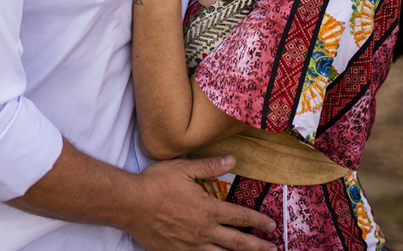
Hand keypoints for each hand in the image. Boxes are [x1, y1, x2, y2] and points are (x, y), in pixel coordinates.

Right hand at [124, 155, 276, 250]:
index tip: (271, 225)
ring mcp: (191, 245)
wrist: (130, 204)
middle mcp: (203, 230)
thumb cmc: (155, 184)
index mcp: (207, 209)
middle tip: (272, 248)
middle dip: (257, 245)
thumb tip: (233, 159)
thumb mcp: (183, 168)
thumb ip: (210, 166)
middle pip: (237, 242)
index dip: (258, 221)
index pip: (240, 217)